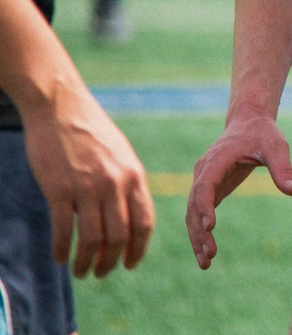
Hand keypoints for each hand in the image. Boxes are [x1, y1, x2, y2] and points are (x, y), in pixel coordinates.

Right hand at [19, 86, 152, 278]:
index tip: (130, 264)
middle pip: (119, 237)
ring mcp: (87, 187)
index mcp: (134, 175)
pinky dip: (62, 249)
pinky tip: (60, 257)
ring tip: (81, 272)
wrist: (61, 107)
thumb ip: (127, 183)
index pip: (144, 223)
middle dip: (111, 262)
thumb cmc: (91, 131)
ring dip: (87, 262)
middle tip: (101, 274)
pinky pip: (64, 229)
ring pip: (92, 239)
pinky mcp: (59, 189)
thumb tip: (129, 216)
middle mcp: (115, 183)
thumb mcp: (120, 154)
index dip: (138, 249)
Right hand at [185, 113, 291, 269]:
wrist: (249, 123)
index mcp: (217, 159)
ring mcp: (202, 181)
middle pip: (194, 204)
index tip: (210, 227)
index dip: (204, 206)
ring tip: (206, 263)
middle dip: (199, 231)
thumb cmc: (263, 134)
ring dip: (196, 237)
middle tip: (210, 254)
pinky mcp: (208, 190)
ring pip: (192, 213)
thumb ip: (283, 169)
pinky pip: (198, 214)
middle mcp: (203, 171)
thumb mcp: (277, 147)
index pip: (205, 185)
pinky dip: (200, 233)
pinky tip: (207, 253)